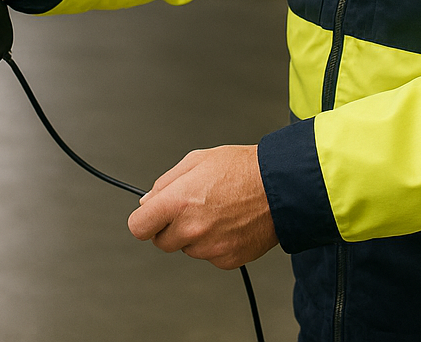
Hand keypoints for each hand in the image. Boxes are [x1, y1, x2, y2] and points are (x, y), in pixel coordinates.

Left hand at [127, 145, 278, 269]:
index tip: (150, 218)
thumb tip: (148, 201)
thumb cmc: (243, 169)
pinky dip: (216, 245)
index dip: (144, 221)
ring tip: (218, 212)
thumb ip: (166, 183)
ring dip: (195, 236)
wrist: (281, 187)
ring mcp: (209, 247)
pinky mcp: (227, 259)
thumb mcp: (197, 160)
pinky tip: (230, 224)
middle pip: (162, 242)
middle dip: (170, 227)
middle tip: (192, 210)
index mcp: (178, 201)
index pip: (139, 227)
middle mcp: (191, 228)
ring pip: (188, 249)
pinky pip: (210, 256)